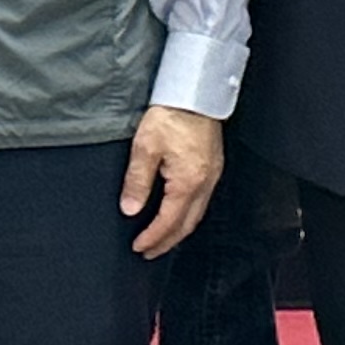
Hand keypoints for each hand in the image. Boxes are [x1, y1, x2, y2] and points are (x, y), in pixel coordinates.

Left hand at [119, 104, 223, 258]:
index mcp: (188, 182)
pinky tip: (178, 213)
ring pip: (197, 214)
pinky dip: (188, 215)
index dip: (152, 237)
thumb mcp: (145, 147)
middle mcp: (205, 183)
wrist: (196, 92)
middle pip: (187, 224)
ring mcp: (212, 175)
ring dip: (179, 230)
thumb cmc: (171, 115)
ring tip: (162, 238)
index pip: (169, 221)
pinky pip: (202, 201)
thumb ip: (137, 181)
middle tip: (149, 252)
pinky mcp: (214, 166)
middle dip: (167, 242)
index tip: (138, 247)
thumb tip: (130, 209)